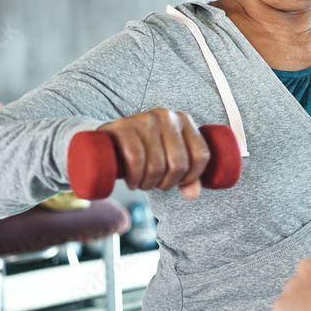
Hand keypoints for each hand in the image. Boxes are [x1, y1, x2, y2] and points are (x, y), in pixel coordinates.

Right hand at [96, 107, 210, 199]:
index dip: (191, 177)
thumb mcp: (169, 160)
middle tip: (155, 185)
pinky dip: (135, 177)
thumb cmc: (145, 151)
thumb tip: (193, 194)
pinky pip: (135, 159)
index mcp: (184, 120)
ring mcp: (144, 120)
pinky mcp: (123, 127)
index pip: (201, 155)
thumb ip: (187, 177)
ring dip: (149, 183)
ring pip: (156, 164)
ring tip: (143, 184)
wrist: (109, 141)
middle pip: (179, 163)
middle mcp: (166, 116)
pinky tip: (132, 182)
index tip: (178, 181)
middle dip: (167, 183)